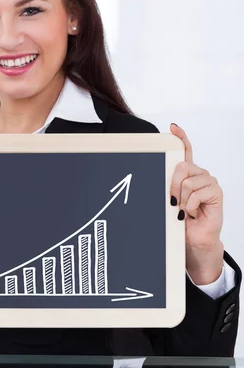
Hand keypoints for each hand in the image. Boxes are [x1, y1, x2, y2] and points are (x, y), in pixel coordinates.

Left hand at [170, 124, 223, 284]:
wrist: (194, 240)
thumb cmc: (181, 221)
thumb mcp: (169, 201)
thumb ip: (166, 187)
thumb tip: (152, 176)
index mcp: (188, 175)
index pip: (186, 151)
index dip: (181, 137)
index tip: (172, 128)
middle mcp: (200, 175)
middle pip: (182, 167)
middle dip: (172, 185)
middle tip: (172, 201)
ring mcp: (209, 182)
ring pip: (187, 182)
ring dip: (181, 200)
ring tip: (183, 210)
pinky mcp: (216, 192)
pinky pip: (196, 194)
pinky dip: (189, 206)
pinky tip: (192, 213)